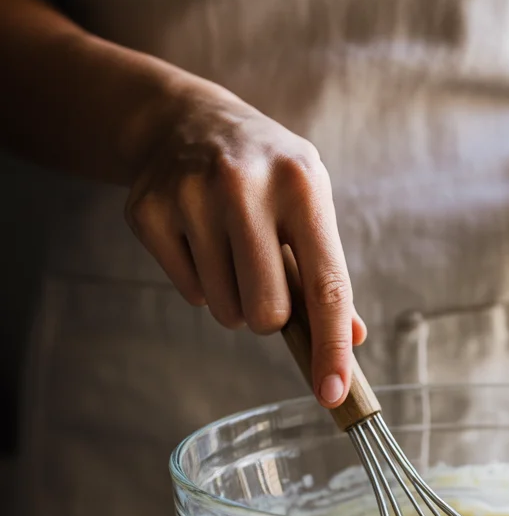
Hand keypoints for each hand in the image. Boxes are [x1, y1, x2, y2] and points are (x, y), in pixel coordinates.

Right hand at [123, 81, 363, 407]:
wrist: (189, 120)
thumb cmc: (268, 177)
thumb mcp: (310, 206)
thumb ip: (330, 274)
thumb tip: (353, 339)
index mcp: (302, 184)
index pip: (326, 285)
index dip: (331, 347)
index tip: (333, 394)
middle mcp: (244, 184)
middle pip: (267, 312)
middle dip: (271, 316)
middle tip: (266, 280)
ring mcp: (190, 194)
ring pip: (225, 311)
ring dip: (235, 301)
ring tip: (233, 252)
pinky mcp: (148, 210)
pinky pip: (189, 292)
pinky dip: (200, 283)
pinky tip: (201, 240)